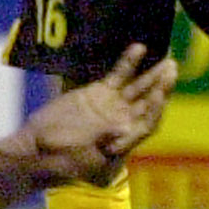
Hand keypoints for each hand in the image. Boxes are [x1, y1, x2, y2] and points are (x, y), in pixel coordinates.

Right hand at [5, 43, 174, 181]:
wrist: (37, 149)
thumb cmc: (59, 160)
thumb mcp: (81, 155)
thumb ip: (102, 141)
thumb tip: (121, 129)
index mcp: (124, 141)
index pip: (147, 122)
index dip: (155, 108)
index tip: (160, 92)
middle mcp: (122, 122)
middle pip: (148, 102)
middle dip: (161, 85)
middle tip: (171, 67)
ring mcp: (111, 106)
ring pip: (137, 87)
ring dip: (151, 73)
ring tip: (165, 57)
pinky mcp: (98, 93)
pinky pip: (117, 76)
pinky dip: (127, 63)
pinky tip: (138, 48)